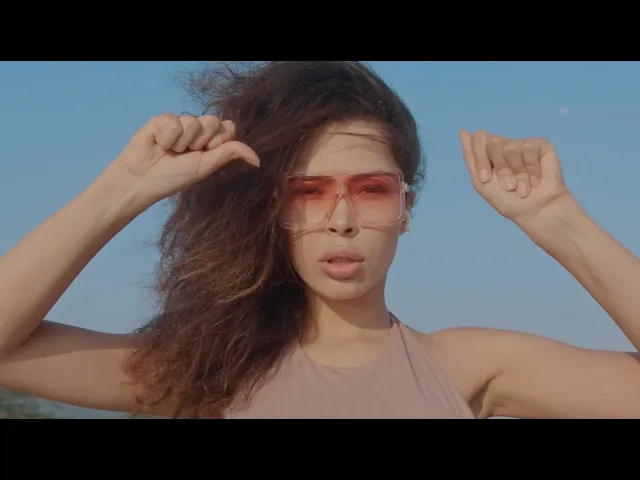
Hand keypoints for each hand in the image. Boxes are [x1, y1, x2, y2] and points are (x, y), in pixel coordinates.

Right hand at [108, 113, 259, 205]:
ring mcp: (180, 123)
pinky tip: (158, 144)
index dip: (220, 140)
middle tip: (187, 153)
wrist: (143, 180)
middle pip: (213, 120)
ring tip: (169, 152)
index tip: (207, 153)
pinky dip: (167, 137)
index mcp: (211, 142)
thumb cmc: (174, 177)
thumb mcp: (206, 166)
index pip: (228, 126)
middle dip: (201, 141)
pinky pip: (174, 120)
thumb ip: (230, 154)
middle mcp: (197, 131)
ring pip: (193, 120)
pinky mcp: (162, 119)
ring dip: (182, 142)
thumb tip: (258, 160)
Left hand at [459, 130, 571, 224]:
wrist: (533, 211)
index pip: (478, 139)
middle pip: (493, 141)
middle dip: (499, 168)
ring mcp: (523, 144)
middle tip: (508, 186)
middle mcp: (506, 145)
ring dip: (516, 173)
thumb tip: (462, 131)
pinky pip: (528, 149)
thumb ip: (471, 157)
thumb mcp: (481, 182)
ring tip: (522, 188)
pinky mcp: (540, 145)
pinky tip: (535, 181)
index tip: (486, 179)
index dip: (481, 160)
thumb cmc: (508, 200)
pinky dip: (531, 170)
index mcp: (490, 152)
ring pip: (510, 147)